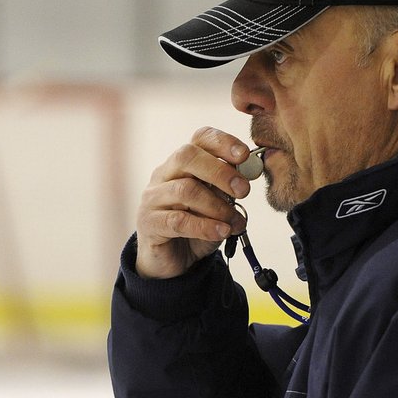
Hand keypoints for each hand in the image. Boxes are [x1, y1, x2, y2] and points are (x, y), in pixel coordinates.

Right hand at [135, 127, 251, 278]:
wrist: (172, 259)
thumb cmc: (196, 225)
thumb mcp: (218, 204)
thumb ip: (230, 190)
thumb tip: (248, 175)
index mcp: (183, 163)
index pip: (200, 138)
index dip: (223, 142)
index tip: (244, 155)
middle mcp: (164, 174)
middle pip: (187, 156)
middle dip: (220, 171)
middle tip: (243, 190)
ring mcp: (153, 197)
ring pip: (185, 190)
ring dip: (217, 206)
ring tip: (234, 222)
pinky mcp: (149, 222)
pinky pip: (178, 221)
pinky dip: (205, 226)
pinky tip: (221, 232)